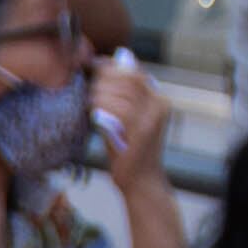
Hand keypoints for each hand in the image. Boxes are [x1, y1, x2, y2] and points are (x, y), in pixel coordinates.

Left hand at [90, 57, 168, 175]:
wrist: (140, 181)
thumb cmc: (126, 150)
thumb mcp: (123, 118)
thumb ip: (117, 96)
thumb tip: (100, 69)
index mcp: (158, 98)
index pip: (134, 71)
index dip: (111, 66)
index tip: (91, 67)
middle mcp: (160, 103)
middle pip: (128, 77)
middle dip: (104, 78)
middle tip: (87, 85)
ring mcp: (153, 116)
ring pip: (123, 91)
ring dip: (101, 92)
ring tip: (89, 100)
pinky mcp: (143, 130)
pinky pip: (120, 109)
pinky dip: (103, 106)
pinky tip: (93, 112)